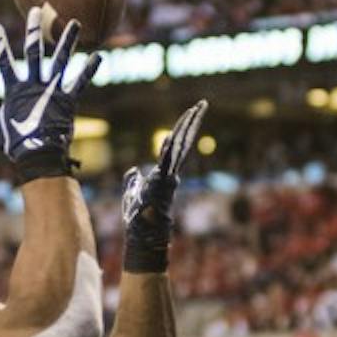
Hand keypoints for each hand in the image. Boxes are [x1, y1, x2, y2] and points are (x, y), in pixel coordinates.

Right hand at [0, 6, 101, 183]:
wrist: (37, 153)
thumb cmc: (14, 142)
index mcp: (15, 89)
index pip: (4, 63)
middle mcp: (34, 84)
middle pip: (34, 51)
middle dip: (33, 30)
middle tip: (36, 11)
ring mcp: (52, 89)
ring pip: (60, 59)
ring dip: (68, 41)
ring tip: (75, 22)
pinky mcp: (68, 99)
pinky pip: (81, 82)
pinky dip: (90, 70)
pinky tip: (99, 56)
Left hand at [121, 99, 207, 273]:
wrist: (141, 232)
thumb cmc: (138, 216)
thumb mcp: (133, 192)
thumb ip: (133, 180)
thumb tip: (133, 171)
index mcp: (165, 171)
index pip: (176, 145)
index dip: (183, 129)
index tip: (190, 114)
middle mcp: (171, 171)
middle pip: (183, 140)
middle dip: (193, 121)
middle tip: (203, 103)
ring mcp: (168, 175)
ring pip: (179, 145)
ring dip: (187, 127)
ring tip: (197, 109)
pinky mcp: (161, 181)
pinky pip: (166, 160)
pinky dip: (169, 148)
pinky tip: (172, 133)